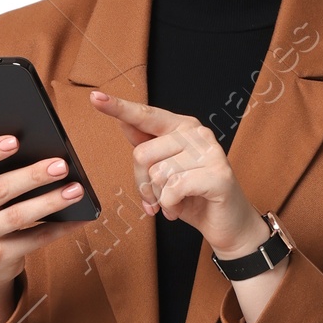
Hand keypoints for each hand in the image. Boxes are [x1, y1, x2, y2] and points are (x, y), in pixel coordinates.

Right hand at [0, 133, 82, 321]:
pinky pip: (34, 240)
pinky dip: (59, 228)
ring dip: (50, 202)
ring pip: (18, 216)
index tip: (15, 140)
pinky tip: (78, 218)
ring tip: (76, 190)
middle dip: (33, 176)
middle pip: (1, 189)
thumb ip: (2, 173)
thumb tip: (47, 159)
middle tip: (62, 165)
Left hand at [90, 91, 269, 264]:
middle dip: (143, 184)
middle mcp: (197, 133)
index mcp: (182, 127)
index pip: (145, 116)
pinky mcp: (218, 175)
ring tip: (174, 203)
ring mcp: (210, 152)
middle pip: (142, 154)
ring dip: (160, 198)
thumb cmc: (194, 197)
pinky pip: (174, 188)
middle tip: (158, 197)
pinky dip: (171, 205)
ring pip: (158, 174)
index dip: (119, 108)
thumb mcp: (164, 171)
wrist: (227, 225)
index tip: (95, 97)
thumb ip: (147, 147)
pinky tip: (180, 208)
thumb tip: (124, 122)